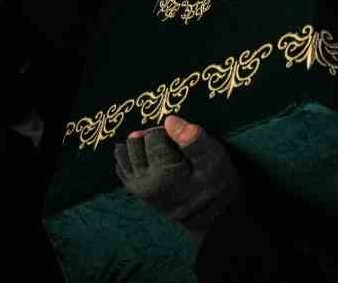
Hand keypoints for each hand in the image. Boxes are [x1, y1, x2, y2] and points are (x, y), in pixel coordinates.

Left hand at [113, 115, 240, 243]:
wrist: (214, 216)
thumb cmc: (215, 184)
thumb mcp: (213, 159)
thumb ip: (193, 139)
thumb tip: (170, 120)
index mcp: (162, 174)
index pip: (153, 136)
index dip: (167, 132)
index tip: (179, 139)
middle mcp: (144, 183)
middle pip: (134, 143)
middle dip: (149, 137)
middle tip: (169, 144)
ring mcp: (138, 188)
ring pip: (123, 154)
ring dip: (137, 146)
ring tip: (157, 149)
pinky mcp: (137, 192)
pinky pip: (122, 167)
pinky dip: (127, 158)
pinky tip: (143, 156)